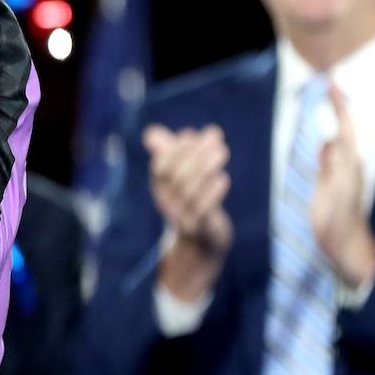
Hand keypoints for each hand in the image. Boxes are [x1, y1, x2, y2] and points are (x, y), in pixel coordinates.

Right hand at [142, 124, 232, 301]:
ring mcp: (182, 218)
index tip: (192, 133)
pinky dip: (212, 193)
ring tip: (222, 150)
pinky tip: (223, 178)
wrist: (202, 242)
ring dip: (206, 167)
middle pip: (175, 176)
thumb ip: (168, 152)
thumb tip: (151, 132)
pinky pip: (202, 211)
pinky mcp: (200, 230)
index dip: (175, 148)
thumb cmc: (192, 201)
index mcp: (160, 188)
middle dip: (194, 153)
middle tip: (214, 136)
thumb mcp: (180, 175)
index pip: (161, 166)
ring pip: (189, 192)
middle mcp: (166, 203)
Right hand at [312, 84, 374, 286]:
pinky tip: (314, 136)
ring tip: (318, 103)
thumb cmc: (338, 224)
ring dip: (327, 122)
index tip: (331, 84)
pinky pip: (325, 154)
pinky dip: (320, 140)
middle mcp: (345, 164)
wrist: (343, 247)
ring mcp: (337, 173)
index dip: (339, 106)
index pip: (345, 127)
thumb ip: (334, 169)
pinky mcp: (328, 182)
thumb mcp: (336, 196)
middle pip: (341, 128)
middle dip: (335, 106)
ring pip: (333, 139)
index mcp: (348, 165)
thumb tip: (330, 142)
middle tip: (324, 85)